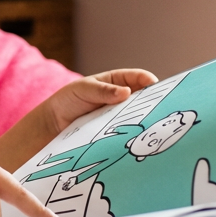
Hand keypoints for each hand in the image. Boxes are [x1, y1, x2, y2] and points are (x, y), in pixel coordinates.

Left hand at [42, 69, 157, 137]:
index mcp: (116, 82)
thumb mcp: (84, 89)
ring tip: (153, 125)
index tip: (153, 84)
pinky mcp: (116, 133)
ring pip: (139, 117)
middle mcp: (122, 99)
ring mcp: (120, 116)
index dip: (148, 79)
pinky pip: (129, 132)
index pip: (137, 77)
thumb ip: (103, 91)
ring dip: (146, 120)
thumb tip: (126, 92)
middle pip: (144, 98)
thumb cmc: (68, 100)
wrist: (54, 124)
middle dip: (154, 102)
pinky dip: (134, 135)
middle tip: (161, 107)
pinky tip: (138, 139)